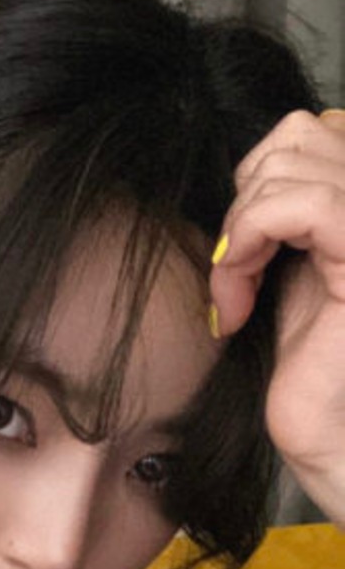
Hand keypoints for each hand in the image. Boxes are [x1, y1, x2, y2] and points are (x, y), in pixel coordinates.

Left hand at [210, 109, 344, 521]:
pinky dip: (245, 245)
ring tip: (234, 293)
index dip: (259, 178)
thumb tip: (249, 172)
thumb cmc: (307, 368)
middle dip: (245, 197)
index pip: (314, 127)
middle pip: (300, 132)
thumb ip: (284, 215)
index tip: (239, 252)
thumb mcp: (287, 271)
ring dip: (238, 229)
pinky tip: (235, 303)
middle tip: (235, 272)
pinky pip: (299, 205)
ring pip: (292, 159)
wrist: (333, 441)